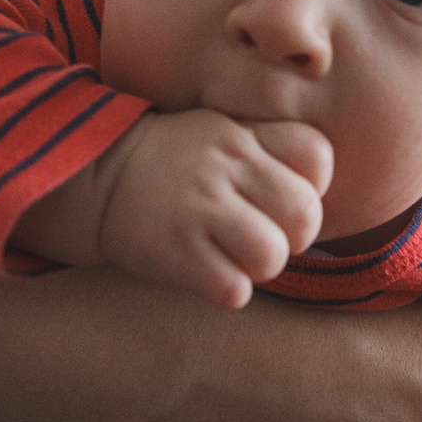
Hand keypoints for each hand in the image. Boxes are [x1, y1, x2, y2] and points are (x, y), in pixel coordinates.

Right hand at [98, 110, 331, 307]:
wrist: (100, 179)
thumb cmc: (176, 162)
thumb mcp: (223, 131)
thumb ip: (271, 146)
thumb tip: (321, 184)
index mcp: (242, 138)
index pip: (316, 156)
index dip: (314, 184)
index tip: (284, 196)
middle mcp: (224, 169)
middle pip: (304, 212)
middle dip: (296, 235)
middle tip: (267, 235)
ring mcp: (199, 211)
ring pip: (272, 255)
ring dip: (263, 267)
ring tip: (240, 258)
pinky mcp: (175, 254)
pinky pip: (233, 289)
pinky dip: (229, 290)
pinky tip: (212, 275)